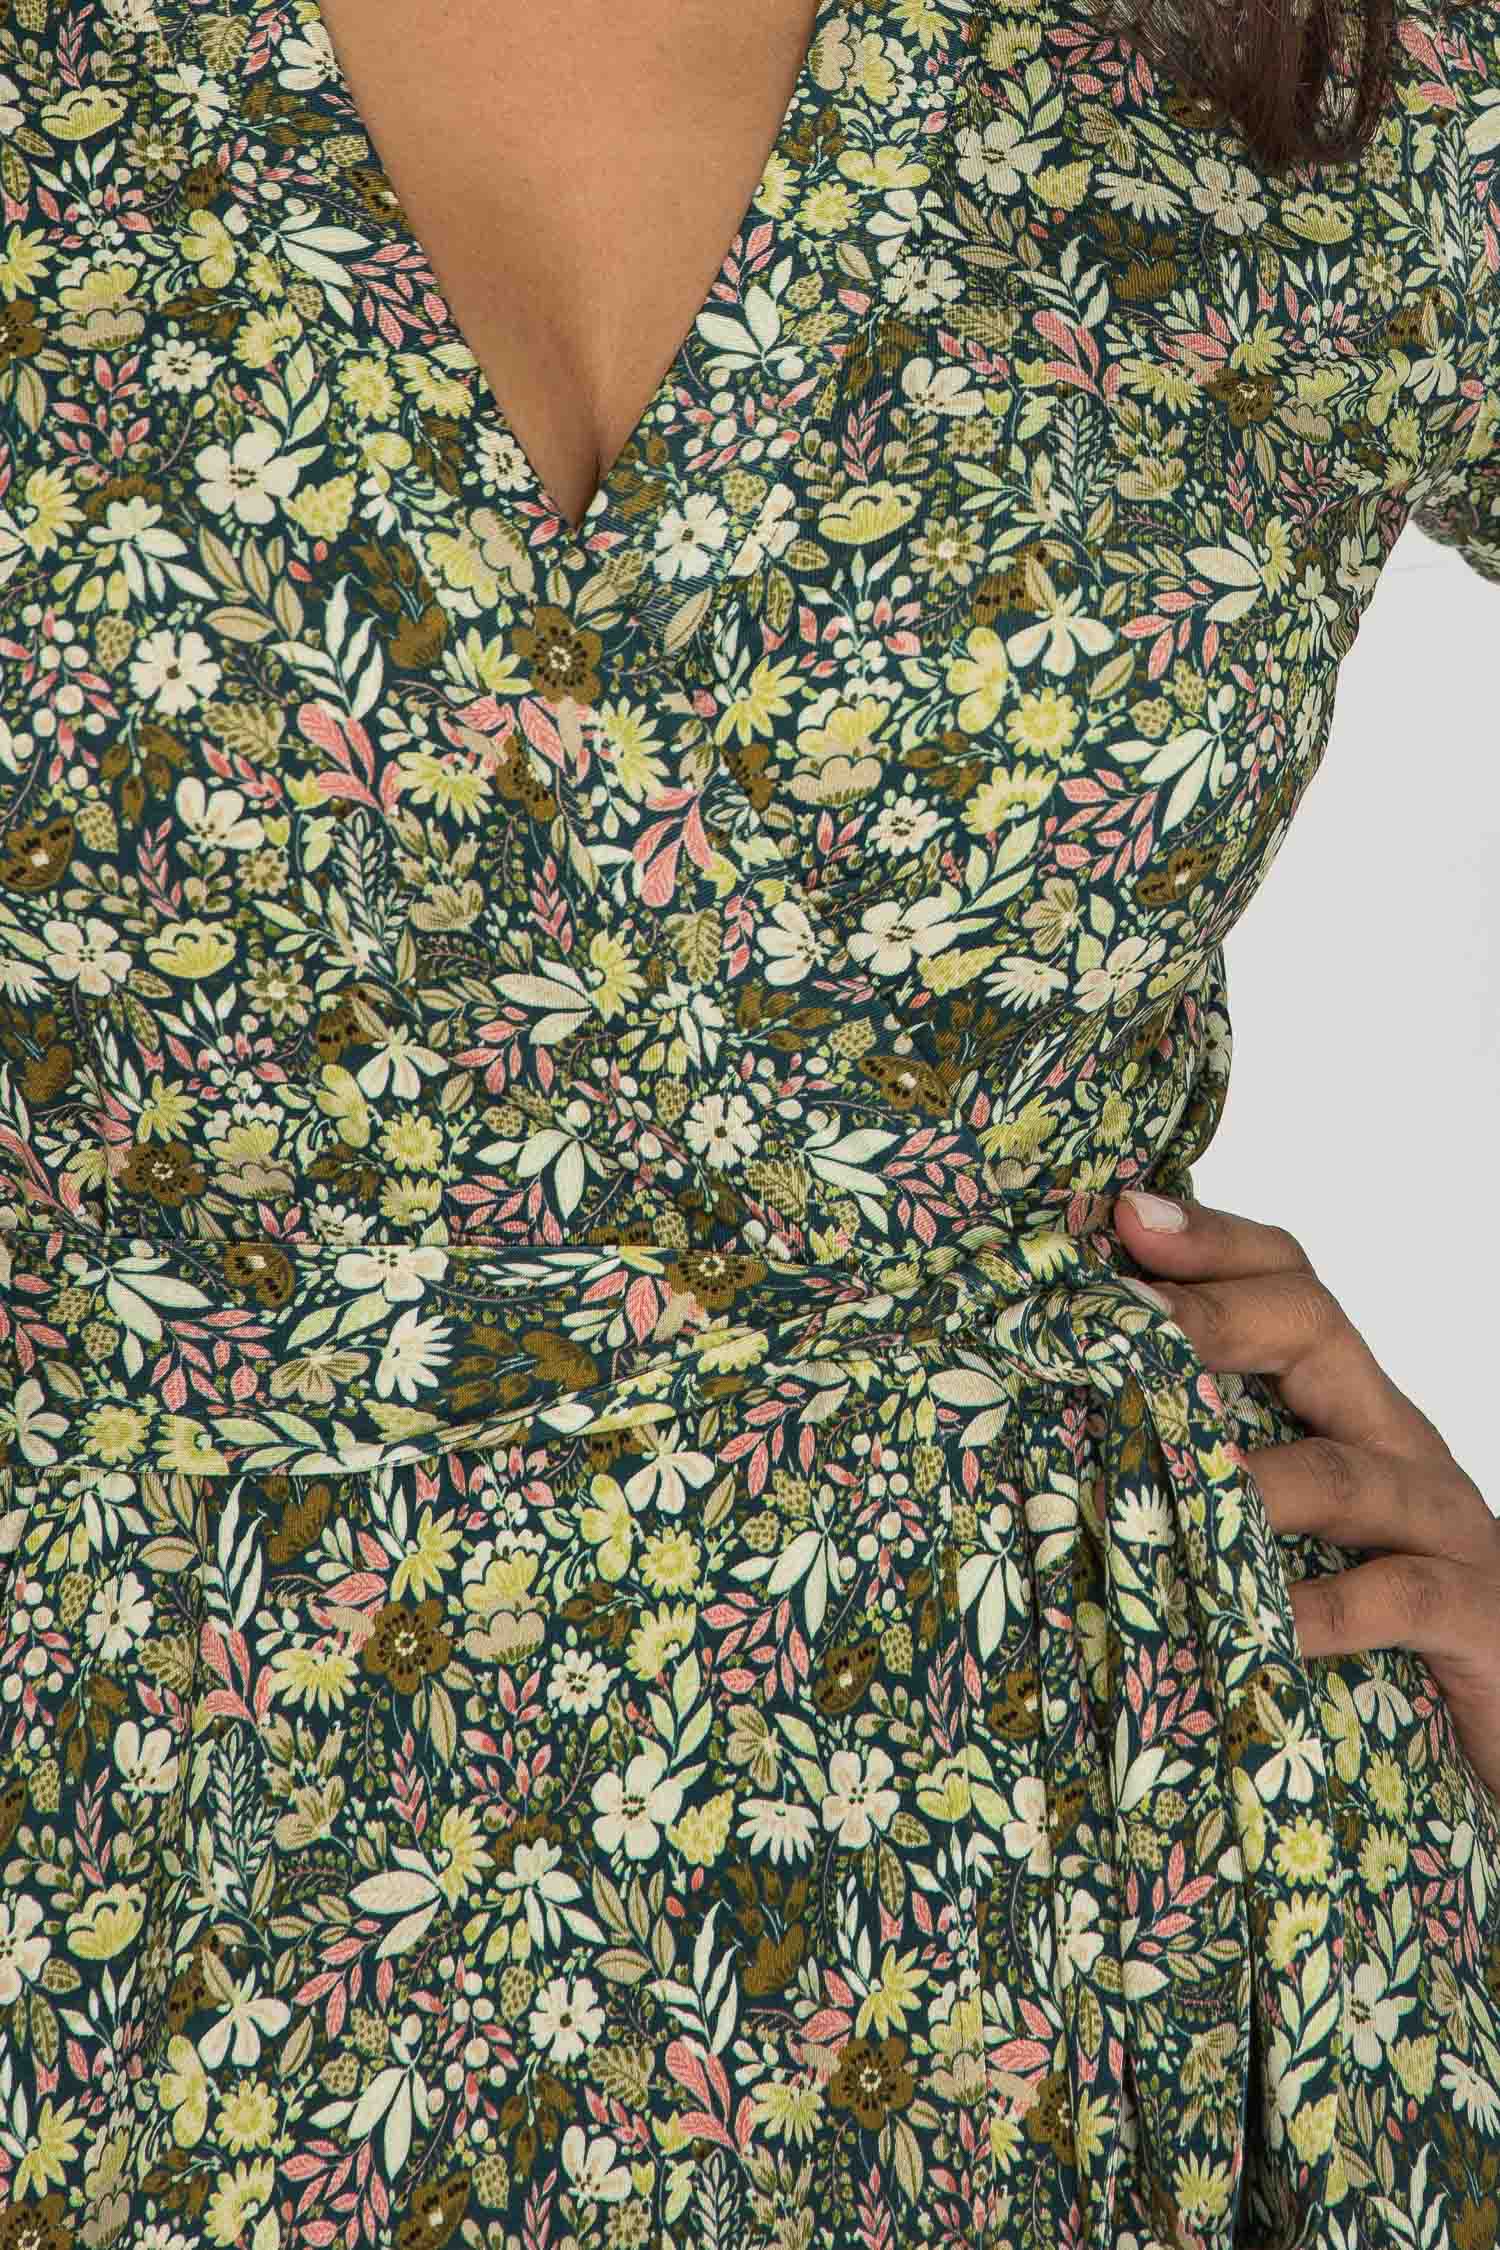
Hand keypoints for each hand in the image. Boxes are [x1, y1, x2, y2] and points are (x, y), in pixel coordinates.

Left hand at [1113, 1188, 1499, 1804]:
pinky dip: (1315, 1608)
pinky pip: (1393, 1596)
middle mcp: (1396, 1442)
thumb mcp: (1290, 1528)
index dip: (1211, 1244)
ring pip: (1336, 1472)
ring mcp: (1442, 1523)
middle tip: (1123, 1319)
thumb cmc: (1377, 1622)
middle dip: (1209, 1318)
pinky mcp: (1476, 1612)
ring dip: (1242, 1477)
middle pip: (1313, 1330)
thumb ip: (1205, 1473)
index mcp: (1349, 1407)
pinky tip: (1251, 1622)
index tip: (1121, 1216)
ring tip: (1160, 1482)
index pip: (1288, 1284)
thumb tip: (1054, 1438)